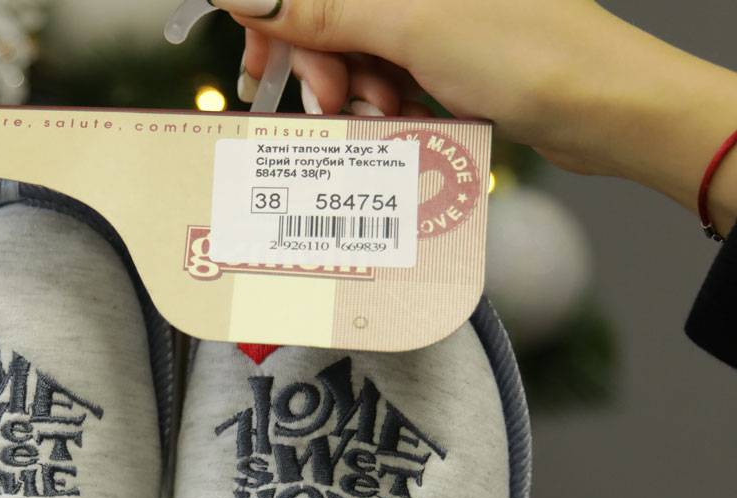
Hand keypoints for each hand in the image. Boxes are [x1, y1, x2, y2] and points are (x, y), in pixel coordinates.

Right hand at [222, 0, 736, 235]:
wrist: (601, 106)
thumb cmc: (524, 52)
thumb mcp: (409, 26)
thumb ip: (324, 10)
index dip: (278, 19)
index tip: (264, 64)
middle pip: (330, 16)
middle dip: (321, 62)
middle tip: (330, 101)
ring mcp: (432, 17)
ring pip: (356, 52)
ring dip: (355, 91)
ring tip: (384, 113)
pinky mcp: (446, 54)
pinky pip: (388, 75)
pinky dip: (383, 103)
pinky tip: (399, 118)